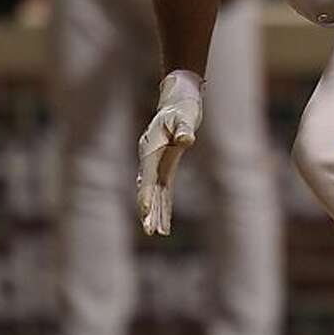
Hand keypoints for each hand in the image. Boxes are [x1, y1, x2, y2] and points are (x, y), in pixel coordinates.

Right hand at [137, 70, 202, 235]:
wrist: (178, 101)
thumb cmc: (182, 108)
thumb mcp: (184, 117)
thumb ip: (184, 129)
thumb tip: (187, 139)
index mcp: (151, 150)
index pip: (147, 178)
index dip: (146, 195)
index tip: (146, 211)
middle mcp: (150, 160)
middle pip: (148, 190)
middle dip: (149, 211)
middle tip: (151, 231)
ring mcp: (155, 164)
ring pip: (154, 193)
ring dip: (155, 212)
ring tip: (157, 233)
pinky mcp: (165, 166)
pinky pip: (163, 190)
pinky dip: (163, 205)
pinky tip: (163, 221)